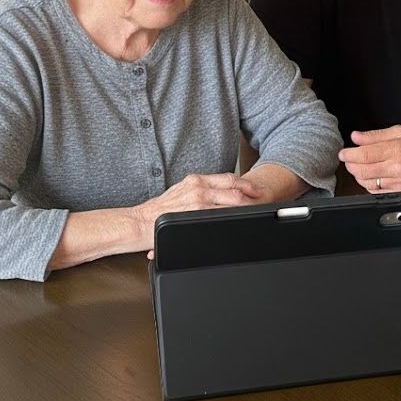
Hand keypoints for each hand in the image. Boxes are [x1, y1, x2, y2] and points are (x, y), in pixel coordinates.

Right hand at [137, 172, 262, 256]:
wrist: (139, 222)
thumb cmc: (156, 212)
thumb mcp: (179, 193)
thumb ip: (198, 191)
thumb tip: (215, 195)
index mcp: (195, 180)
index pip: (227, 178)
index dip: (245, 183)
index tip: (256, 189)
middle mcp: (198, 187)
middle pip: (234, 188)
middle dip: (251, 195)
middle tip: (261, 200)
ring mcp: (198, 201)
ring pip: (231, 201)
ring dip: (245, 207)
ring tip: (255, 212)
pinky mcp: (195, 214)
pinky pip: (220, 215)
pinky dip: (232, 218)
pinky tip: (238, 223)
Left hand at [338, 126, 400, 194]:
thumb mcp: (400, 131)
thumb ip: (375, 135)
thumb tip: (356, 137)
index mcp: (396, 150)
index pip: (364, 155)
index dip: (349, 155)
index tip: (343, 153)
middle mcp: (398, 168)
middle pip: (363, 171)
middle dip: (350, 165)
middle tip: (347, 159)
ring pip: (369, 183)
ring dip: (358, 176)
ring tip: (357, 167)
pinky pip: (379, 192)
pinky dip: (369, 185)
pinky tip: (369, 177)